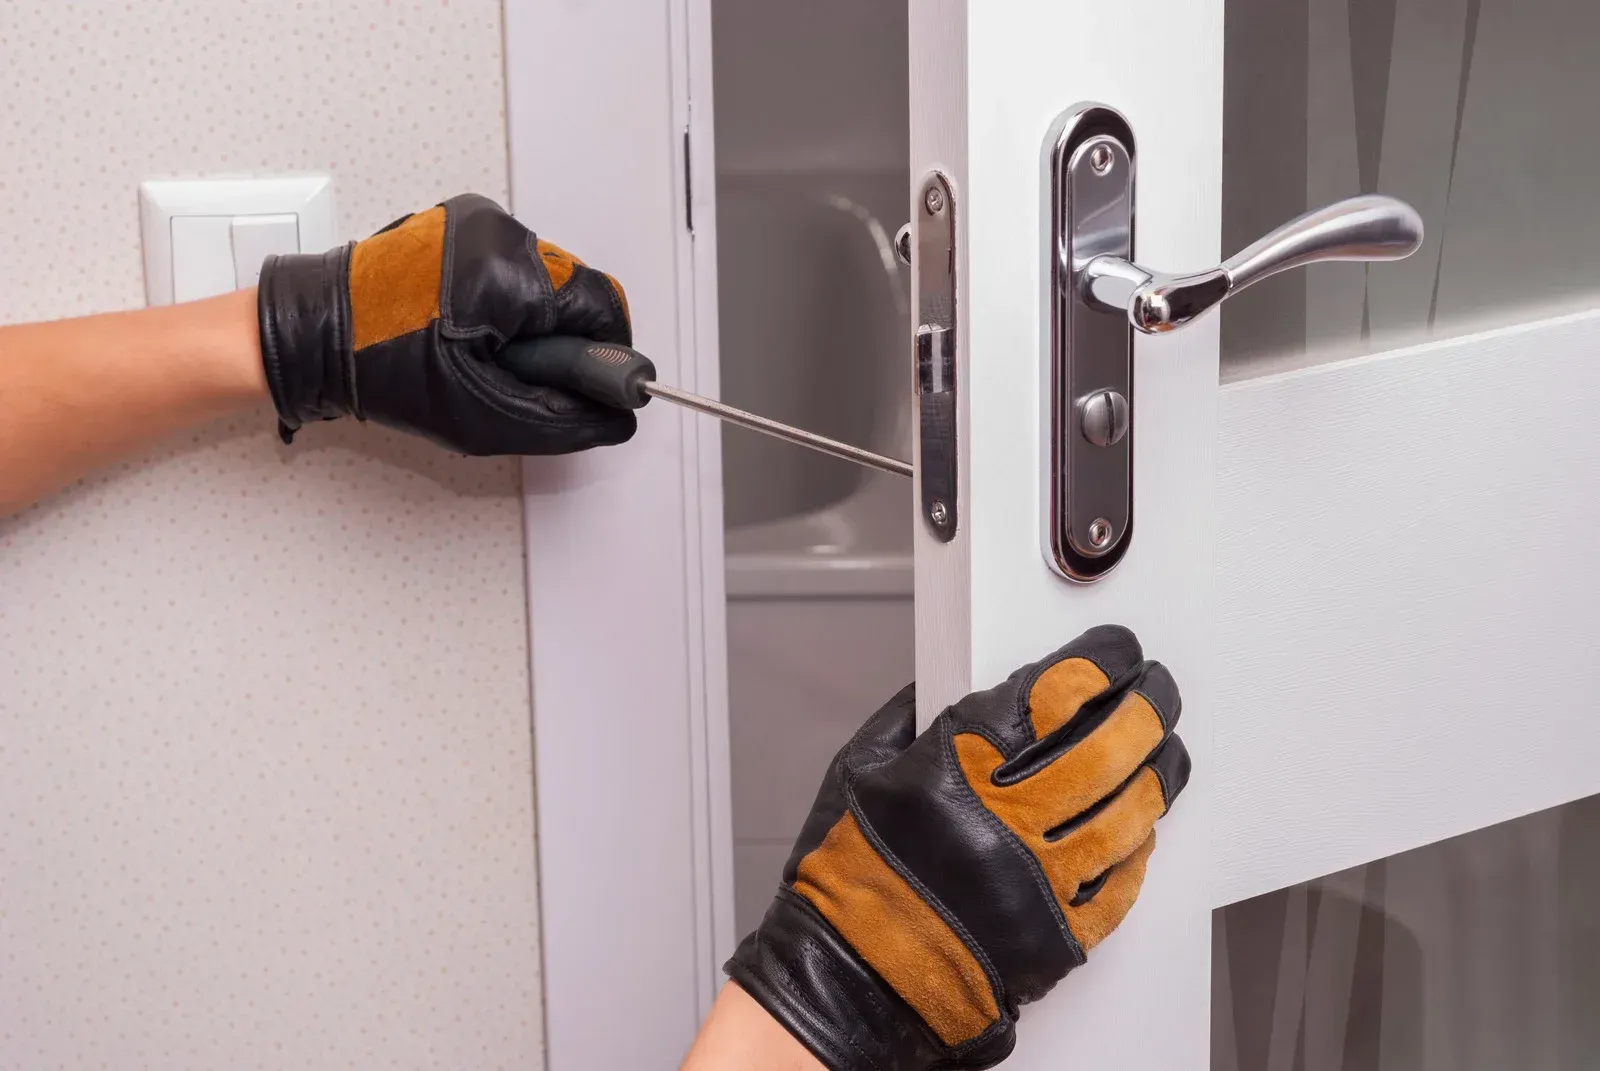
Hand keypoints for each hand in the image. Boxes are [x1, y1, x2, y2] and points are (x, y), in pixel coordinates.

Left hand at [256, 193, 636, 454]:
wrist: (312, 333)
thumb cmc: (379, 371)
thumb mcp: (484, 417)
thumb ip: (564, 418)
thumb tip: (615, 418)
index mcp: (511, 274)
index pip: (603, 307)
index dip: (603, 355)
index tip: (586, 386)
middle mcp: (499, 233)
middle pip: (575, 292)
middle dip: (557, 337)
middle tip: (511, 372)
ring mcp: (476, 221)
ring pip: (545, 278)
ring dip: (529, 318)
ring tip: (479, 348)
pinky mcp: (457, 223)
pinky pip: (510, 263)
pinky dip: (502, 298)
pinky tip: (463, 324)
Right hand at [726, 625, 1190, 1069]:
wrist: (847, 979)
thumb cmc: (846, 881)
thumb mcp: (857, 770)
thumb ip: (909, 719)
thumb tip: (949, 688)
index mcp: (957, 768)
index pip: (1054, 694)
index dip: (1099, 663)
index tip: (1117, 652)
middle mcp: (1007, 819)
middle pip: (1109, 746)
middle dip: (1147, 707)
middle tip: (1159, 690)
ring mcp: (1041, 879)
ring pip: (1130, 811)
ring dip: (1159, 772)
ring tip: (1167, 751)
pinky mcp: (1058, 933)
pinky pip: (1123, 882)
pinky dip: (1140, 848)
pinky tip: (1143, 827)